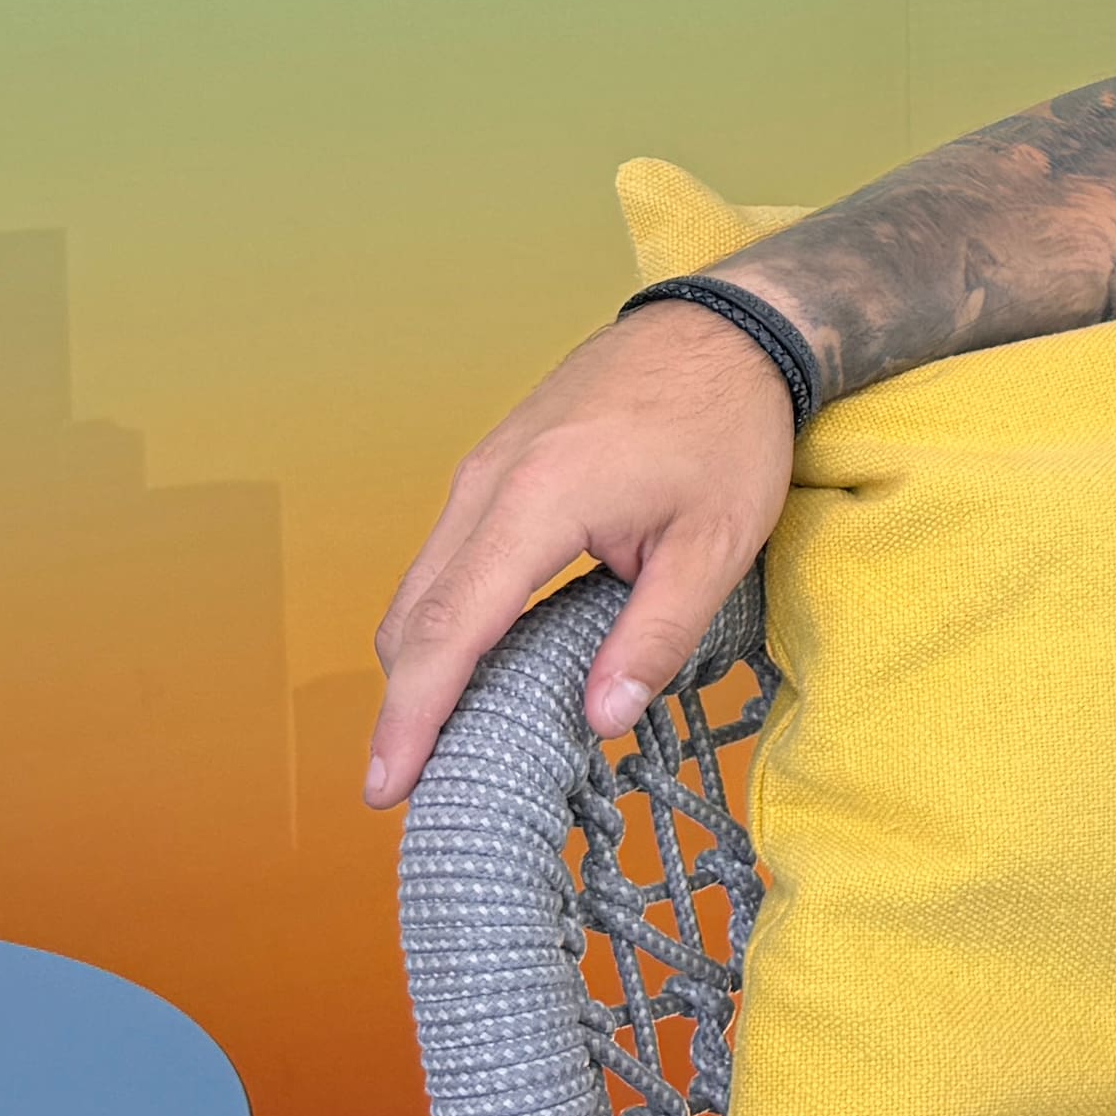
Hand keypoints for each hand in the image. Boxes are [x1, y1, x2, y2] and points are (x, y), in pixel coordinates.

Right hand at [362, 300, 799, 806]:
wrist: (727, 328)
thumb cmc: (729, 428)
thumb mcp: (717, 544)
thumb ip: (657, 635)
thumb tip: (600, 718)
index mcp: (538, 502)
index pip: (452, 630)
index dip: (413, 717)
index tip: (386, 787)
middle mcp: (490, 483)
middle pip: (415, 615)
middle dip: (403, 706)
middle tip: (408, 785)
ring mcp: (484, 468)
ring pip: (422, 586)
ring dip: (419, 664)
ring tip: (437, 740)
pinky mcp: (495, 465)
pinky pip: (446, 556)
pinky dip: (443, 618)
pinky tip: (471, 662)